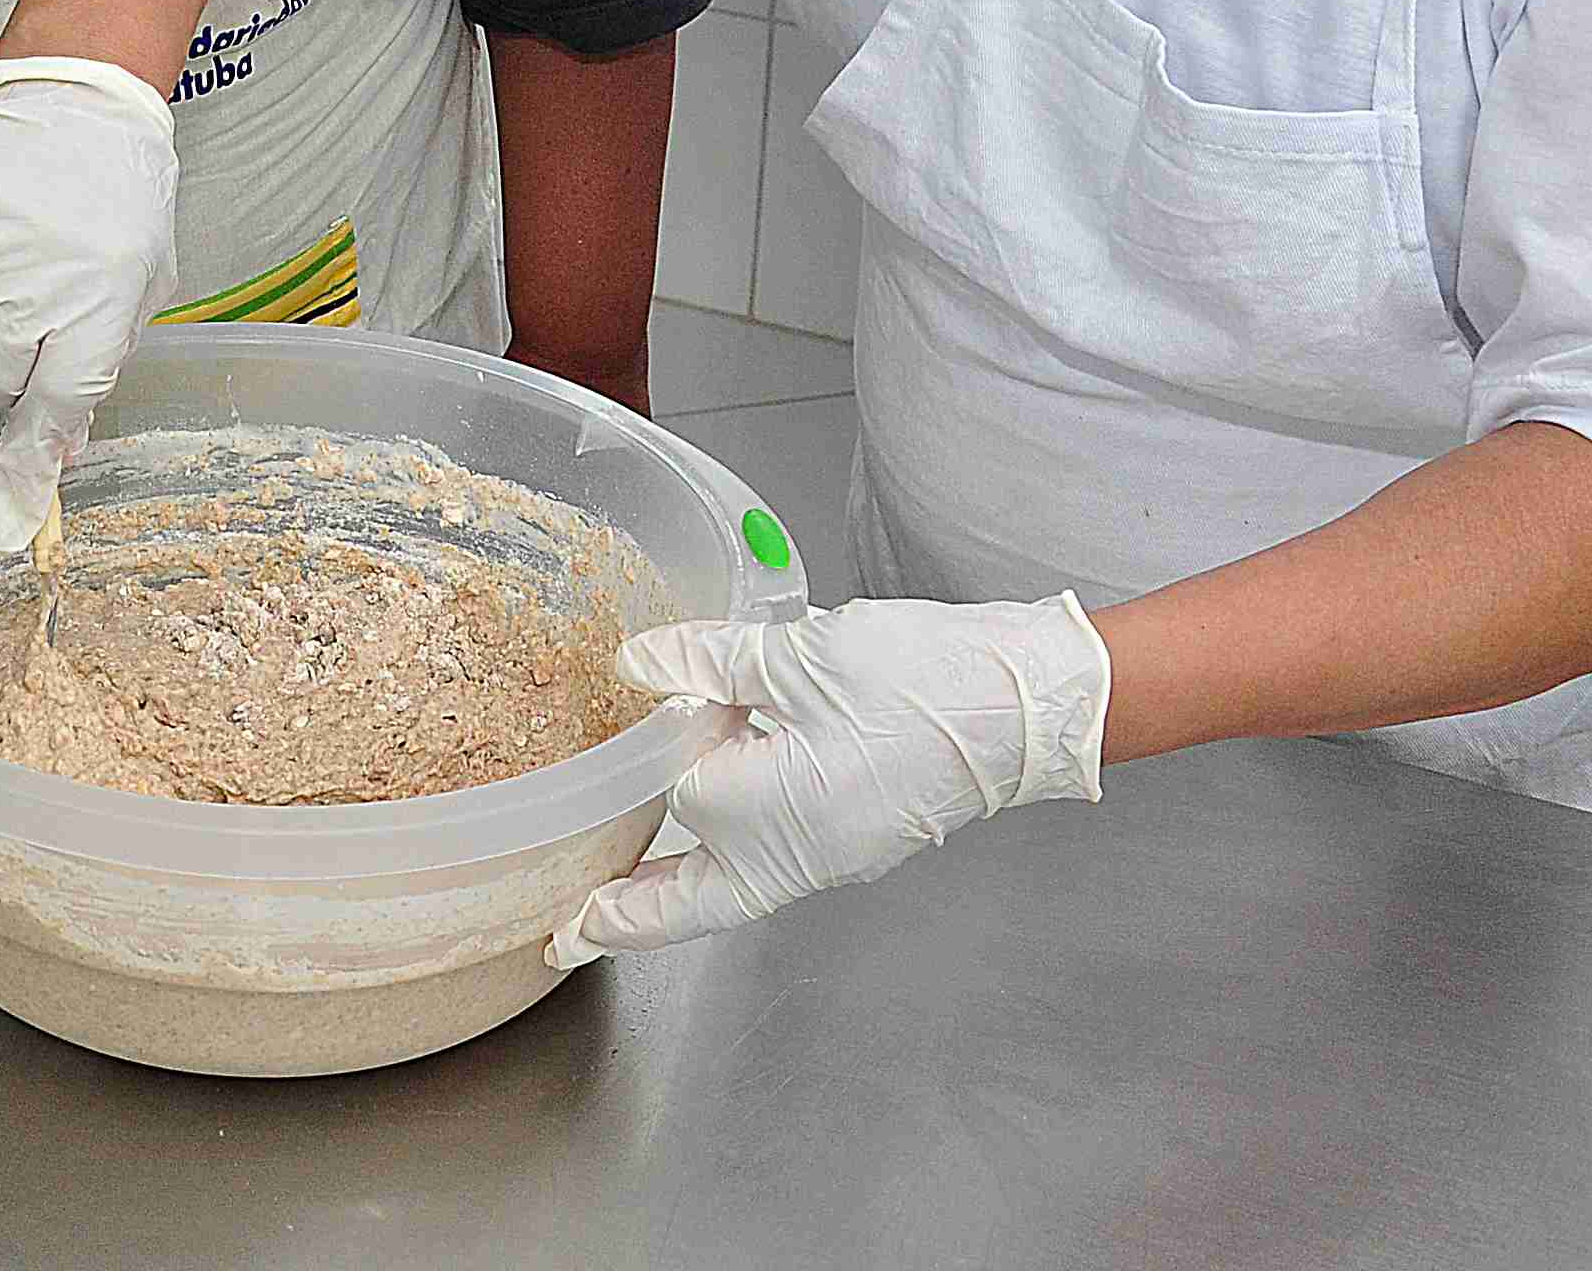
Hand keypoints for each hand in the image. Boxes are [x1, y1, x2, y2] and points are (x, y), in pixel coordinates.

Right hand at [0, 57, 177, 554]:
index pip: (50, 415)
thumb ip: (100, 360)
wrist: (77, 91)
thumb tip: (63, 446)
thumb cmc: (118, 183)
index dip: (28, 467)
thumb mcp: (139, 280)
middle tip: (32, 302)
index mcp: (94, 311)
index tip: (10, 513)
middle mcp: (28, 293)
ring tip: (11, 246)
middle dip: (12, 355)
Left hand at [549, 594, 1109, 964]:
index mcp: (762, 821)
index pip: (664, 804)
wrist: (1022, 705)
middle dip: (625, 916)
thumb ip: (708, 662)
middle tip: (569, 934)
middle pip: (686, 902)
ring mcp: (828, 854)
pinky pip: (770, 858)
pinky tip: (707, 816)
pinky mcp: (854, 835)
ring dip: (672, 885)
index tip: (583, 767)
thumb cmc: (918, 685)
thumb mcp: (798, 657)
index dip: (626, 769)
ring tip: (617, 888)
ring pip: (728, 884)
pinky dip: (725, 850)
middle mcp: (791, 856)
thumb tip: (640, 662)